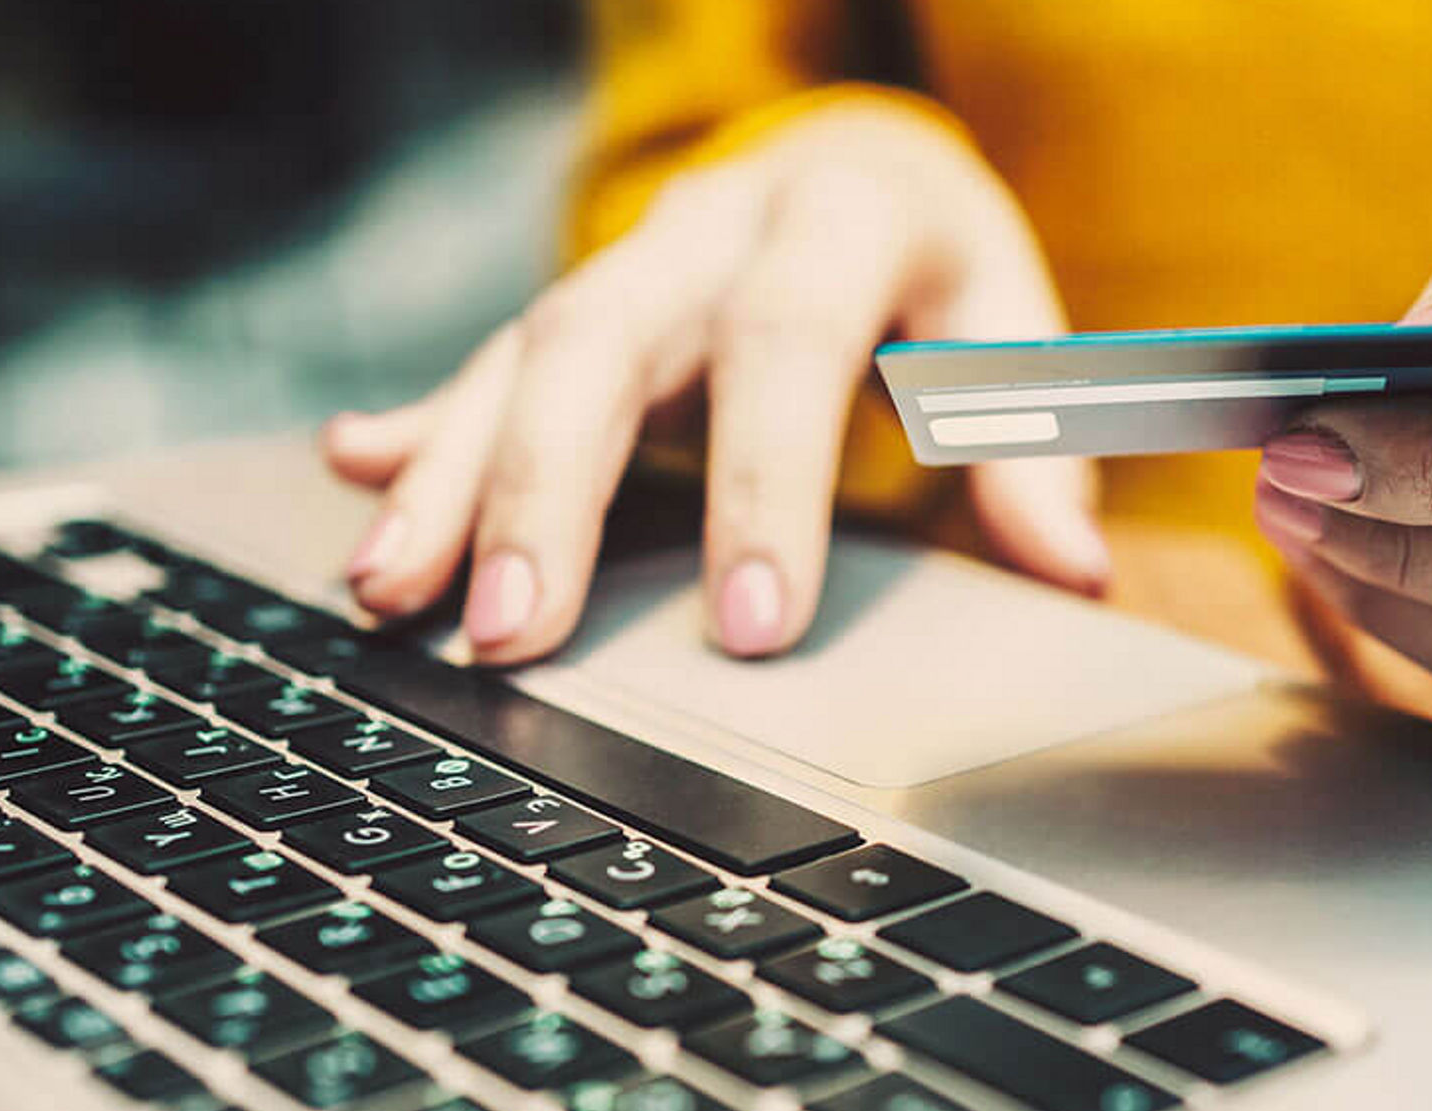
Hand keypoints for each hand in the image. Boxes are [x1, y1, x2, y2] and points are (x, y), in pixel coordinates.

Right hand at [322, 103, 1107, 663]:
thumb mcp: (1010, 328)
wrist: (861, 157)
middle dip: (548, 489)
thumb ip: (1034, 444)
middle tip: (514, 631)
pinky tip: (358, 479)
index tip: (751, 624)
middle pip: (605, 338)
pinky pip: (482, 362)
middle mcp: (711, 225)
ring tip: (391, 594)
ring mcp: (629, 262)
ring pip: (520, 353)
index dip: (765, 482)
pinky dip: (421, 430)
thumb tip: (1074, 569)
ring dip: (449, 477)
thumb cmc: (941, 265)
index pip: (788, 343)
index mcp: (837, 218)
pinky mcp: (578, 306)